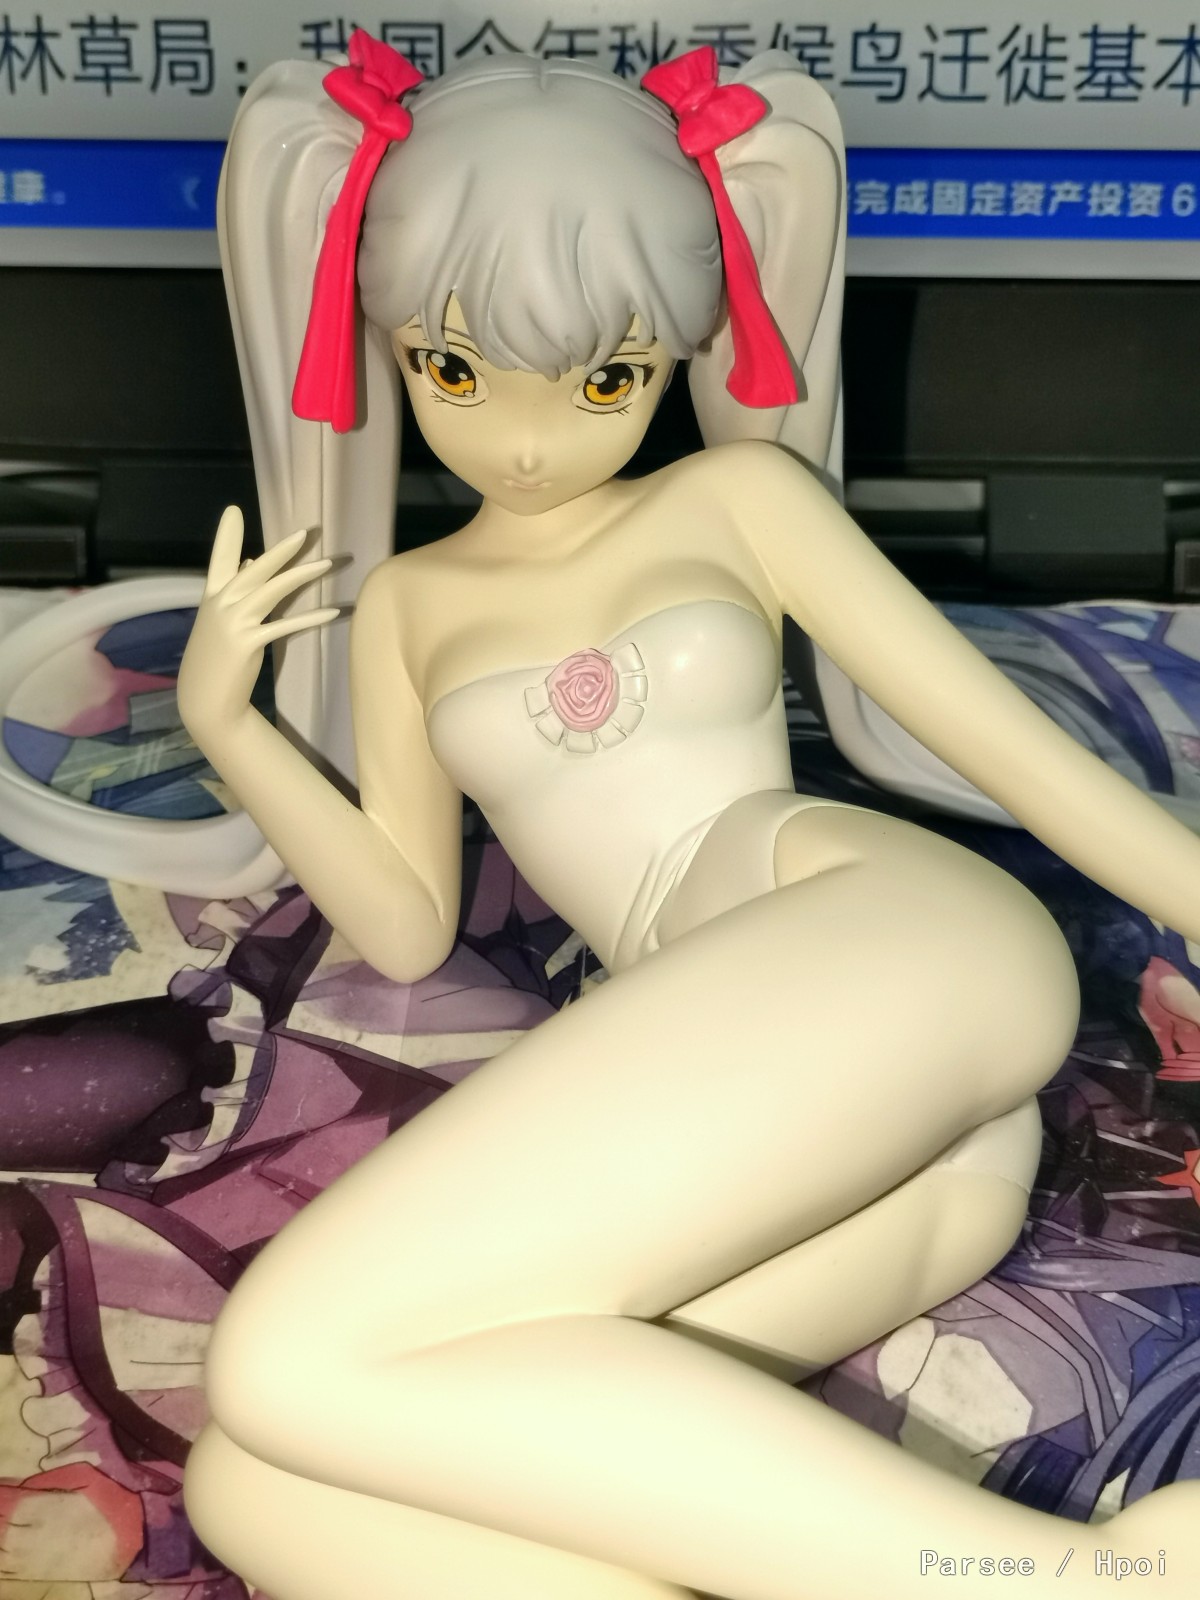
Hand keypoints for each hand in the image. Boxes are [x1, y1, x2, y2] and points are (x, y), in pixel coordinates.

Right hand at [176, 506, 336, 744]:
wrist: (204, 699)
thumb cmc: (214, 658)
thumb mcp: (218, 621)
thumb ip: (232, 591)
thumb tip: (246, 563)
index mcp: (212, 596)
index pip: (219, 558)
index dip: (227, 535)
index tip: (234, 511)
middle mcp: (221, 604)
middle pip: (256, 570)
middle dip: (281, 551)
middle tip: (303, 533)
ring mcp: (234, 622)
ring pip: (273, 591)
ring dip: (302, 576)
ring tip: (327, 563)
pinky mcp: (248, 643)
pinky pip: (285, 626)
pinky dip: (311, 618)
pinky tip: (333, 611)